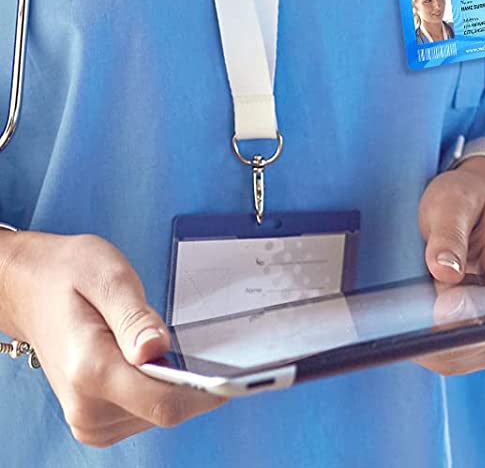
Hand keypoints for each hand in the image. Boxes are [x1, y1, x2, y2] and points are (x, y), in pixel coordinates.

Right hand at [0, 230, 225, 447]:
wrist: (32, 291)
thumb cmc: (69, 276)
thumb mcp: (107, 277)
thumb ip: (135, 317)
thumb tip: (159, 350)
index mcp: (90, 371)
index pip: (163, 402)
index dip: (208, 392)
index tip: (239, 374)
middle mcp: (87, 408)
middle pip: (166, 410)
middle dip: (195, 382)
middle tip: (207, 344)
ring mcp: (90, 420)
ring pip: (160, 414)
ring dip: (177, 384)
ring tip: (165, 343)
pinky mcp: (97, 421)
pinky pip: (146, 412)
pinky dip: (162, 389)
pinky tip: (157, 360)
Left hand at [415, 159, 484, 375]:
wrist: (470, 193)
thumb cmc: (465, 194)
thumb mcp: (452, 201)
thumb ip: (449, 235)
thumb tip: (445, 272)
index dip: (480, 320)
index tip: (441, 309)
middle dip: (456, 346)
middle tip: (412, 337)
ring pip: (478, 349)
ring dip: (442, 348)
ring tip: (404, 332)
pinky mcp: (476, 314)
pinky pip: (460, 342)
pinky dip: (434, 342)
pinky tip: (409, 329)